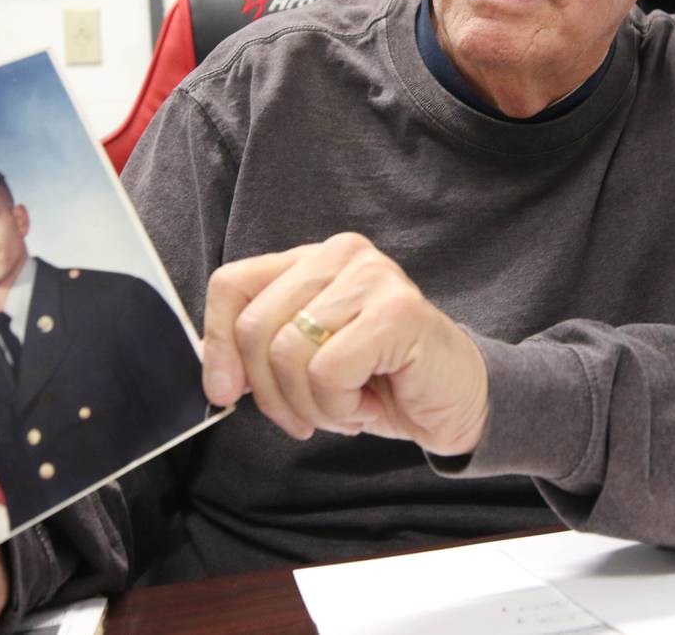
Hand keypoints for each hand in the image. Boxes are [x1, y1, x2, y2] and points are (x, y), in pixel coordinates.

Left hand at [203, 232, 488, 455]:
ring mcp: (372, 277)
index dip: (216, 343)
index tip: (224, 392)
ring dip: (311, 404)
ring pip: (288, 352)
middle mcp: (341, 255)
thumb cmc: (384, 381)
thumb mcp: (309, 362)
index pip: (231, 284)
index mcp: (312, 260)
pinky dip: (340, 407)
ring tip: (345, 407)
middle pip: (254, 325)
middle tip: (303, 418)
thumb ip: (264, 351)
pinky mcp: (397, 311)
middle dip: (269, 392)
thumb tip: (217, 377)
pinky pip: (329, 372)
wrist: (459, 402)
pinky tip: (368, 404)